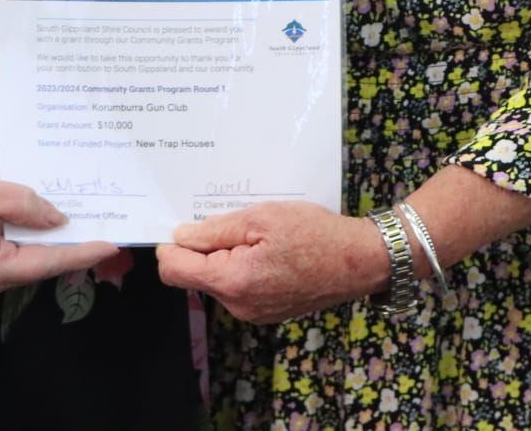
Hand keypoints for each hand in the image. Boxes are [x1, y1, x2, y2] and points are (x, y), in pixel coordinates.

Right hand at [0, 170, 117, 306]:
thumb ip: (25, 204)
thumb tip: (58, 221)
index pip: (48, 261)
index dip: (82, 252)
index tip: (112, 244)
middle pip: (36, 265)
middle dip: (65, 244)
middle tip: (98, 221)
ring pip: (21, 264)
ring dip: (41, 243)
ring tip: (68, 217)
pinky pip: (4, 263)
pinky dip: (20, 245)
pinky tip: (31, 224)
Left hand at [156, 201, 387, 324]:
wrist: (359, 262)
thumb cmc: (315, 234)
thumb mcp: (262, 217)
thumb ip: (216, 230)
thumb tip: (180, 237)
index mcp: (233, 281)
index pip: (174, 270)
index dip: (170, 247)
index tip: (183, 226)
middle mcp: (238, 305)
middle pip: (196, 276)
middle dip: (204, 249)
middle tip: (234, 223)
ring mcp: (253, 313)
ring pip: (218, 281)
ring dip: (226, 257)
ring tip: (257, 236)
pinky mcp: (266, 313)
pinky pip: (239, 288)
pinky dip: (243, 268)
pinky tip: (269, 252)